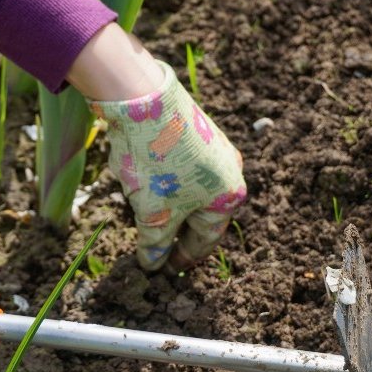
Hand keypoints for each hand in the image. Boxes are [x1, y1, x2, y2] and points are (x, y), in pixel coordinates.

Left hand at [89, 62, 245, 271]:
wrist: (144, 98)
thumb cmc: (157, 163)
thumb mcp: (154, 213)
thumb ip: (155, 244)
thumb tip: (152, 265)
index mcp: (229, 198)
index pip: (205, 241)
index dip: (182, 259)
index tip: (164, 272)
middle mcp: (229, 172)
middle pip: (199, 215)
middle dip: (175, 232)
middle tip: (155, 249)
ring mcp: (214, 149)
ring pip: (189, 191)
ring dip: (167, 206)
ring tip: (143, 214)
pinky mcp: (195, 131)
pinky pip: (181, 169)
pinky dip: (164, 182)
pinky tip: (142, 181)